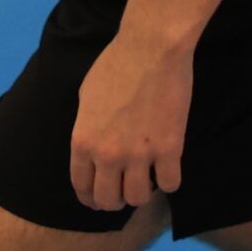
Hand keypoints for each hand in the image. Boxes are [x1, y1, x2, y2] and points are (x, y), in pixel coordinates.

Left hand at [69, 28, 192, 211]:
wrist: (150, 49)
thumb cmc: (115, 65)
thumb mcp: (86, 99)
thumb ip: (87, 130)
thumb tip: (92, 150)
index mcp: (83, 141)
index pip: (81, 187)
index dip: (90, 198)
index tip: (99, 197)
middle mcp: (107, 154)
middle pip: (108, 201)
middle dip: (115, 200)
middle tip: (125, 189)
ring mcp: (139, 155)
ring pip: (138, 199)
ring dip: (142, 192)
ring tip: (147, 176)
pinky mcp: (169, 149)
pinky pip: (170, 184)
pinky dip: (169, 180)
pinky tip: (168, 166)